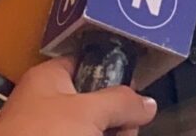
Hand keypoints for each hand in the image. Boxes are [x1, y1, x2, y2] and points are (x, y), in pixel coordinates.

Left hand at [0, 57, 156, 135]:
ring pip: (92, 130)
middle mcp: (48, 104)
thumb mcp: (87, 113)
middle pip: (97, 105)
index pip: (88, 65)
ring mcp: (50, 132)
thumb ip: (121, 103)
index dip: (113, 78)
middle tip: (121, 132)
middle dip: (116, 121)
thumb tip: (147, 104)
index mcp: (49, 79)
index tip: (132, 98)